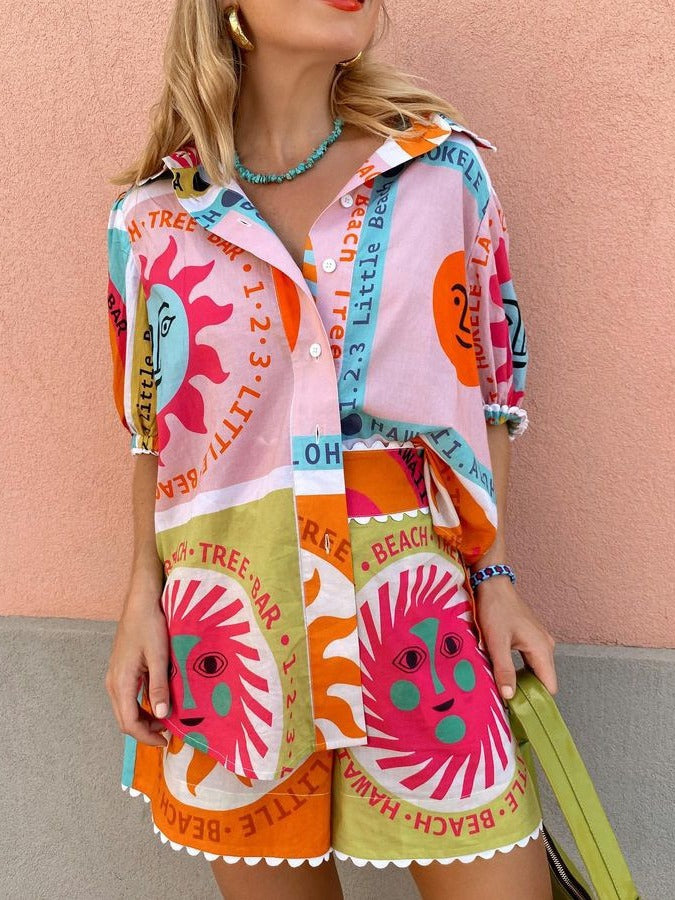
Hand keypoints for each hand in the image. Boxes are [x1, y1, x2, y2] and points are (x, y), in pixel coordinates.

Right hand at [105, 589, 170, 747]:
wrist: (140, 602)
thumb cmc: (150, 625)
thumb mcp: (159, 656)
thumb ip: (159, 687)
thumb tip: (162, 716)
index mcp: (121, 682)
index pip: (129, 722)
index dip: (146, 736)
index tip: (165, 742)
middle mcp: (113, 683)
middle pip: (124, 719)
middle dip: (145, 731)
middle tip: (168, 734)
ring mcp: (115, 676)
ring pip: (125, 709)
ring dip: (144, 719)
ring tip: (166, 719)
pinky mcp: (121, 671)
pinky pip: (128, 697)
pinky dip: (141, 706)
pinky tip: (159, 702)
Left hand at [473, 575, 557, 700]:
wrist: (492, 584)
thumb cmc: (495, 609)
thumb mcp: (496, 641)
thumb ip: (504, 669)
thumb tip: (510, 697)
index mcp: (542, 648)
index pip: (549, 687)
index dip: (537, 701)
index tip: (520, 712)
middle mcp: (546, 646)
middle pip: (544, 680)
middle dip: (529, 694)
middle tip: (508, 705)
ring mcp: (540, 641)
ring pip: (536, 671)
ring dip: (523, 682)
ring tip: (505, 692)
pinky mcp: (531, 637)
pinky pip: (530, 662)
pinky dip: (520, 671)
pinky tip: (505, 675)